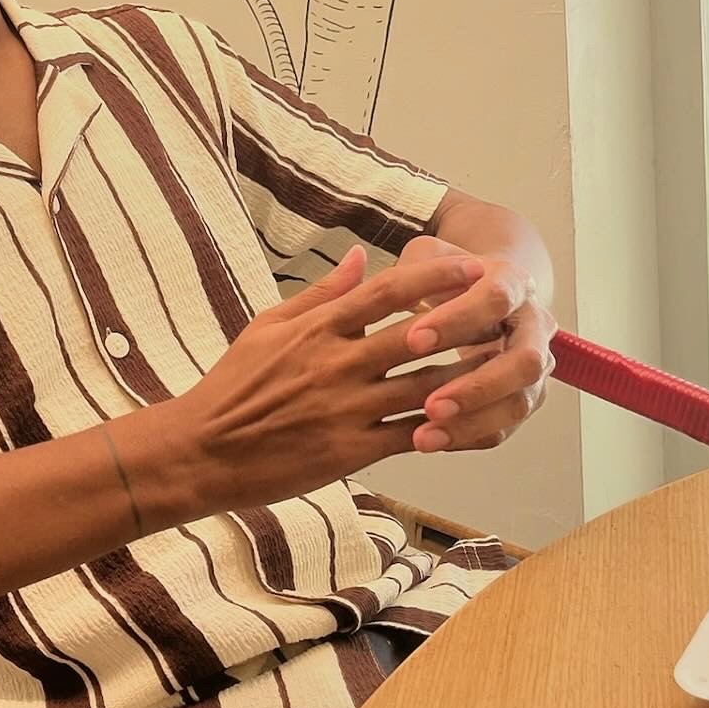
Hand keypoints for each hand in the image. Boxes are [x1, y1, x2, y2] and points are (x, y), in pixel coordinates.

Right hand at [170, 246, 494, 516]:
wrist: (203, 449)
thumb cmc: (234, 383)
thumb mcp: (268, 324)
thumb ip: (321, 292)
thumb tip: (360, 256)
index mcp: (319, 328)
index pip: (387, 292)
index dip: (435, 278)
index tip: (470, 267)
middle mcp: (338, 364)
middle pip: (417, 336)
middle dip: (466, 322)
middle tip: (505, 311)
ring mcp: (347, 409)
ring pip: (423, 388)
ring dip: (468, 375)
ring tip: (502, 363)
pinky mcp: (351, 451)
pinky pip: (410, 437)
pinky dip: (443, 428)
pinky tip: (471, 419)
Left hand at [395, 234, 555, 453]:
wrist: (479, 297)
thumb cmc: (448, 278)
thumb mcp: (428, 257)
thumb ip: (409, 266)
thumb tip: (374, 276)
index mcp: (511, 283)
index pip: (495, 299)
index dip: (458, 320)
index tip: (413, 340)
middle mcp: (533, 325)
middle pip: (525, 361)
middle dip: (478, 385)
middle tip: (429, 403)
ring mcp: (533, 366)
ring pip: (519, 402)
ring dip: (474, 421)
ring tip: (425, 434)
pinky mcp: (521, 398)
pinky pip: (504, 427)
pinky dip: (469, 436)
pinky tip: (431, 441)